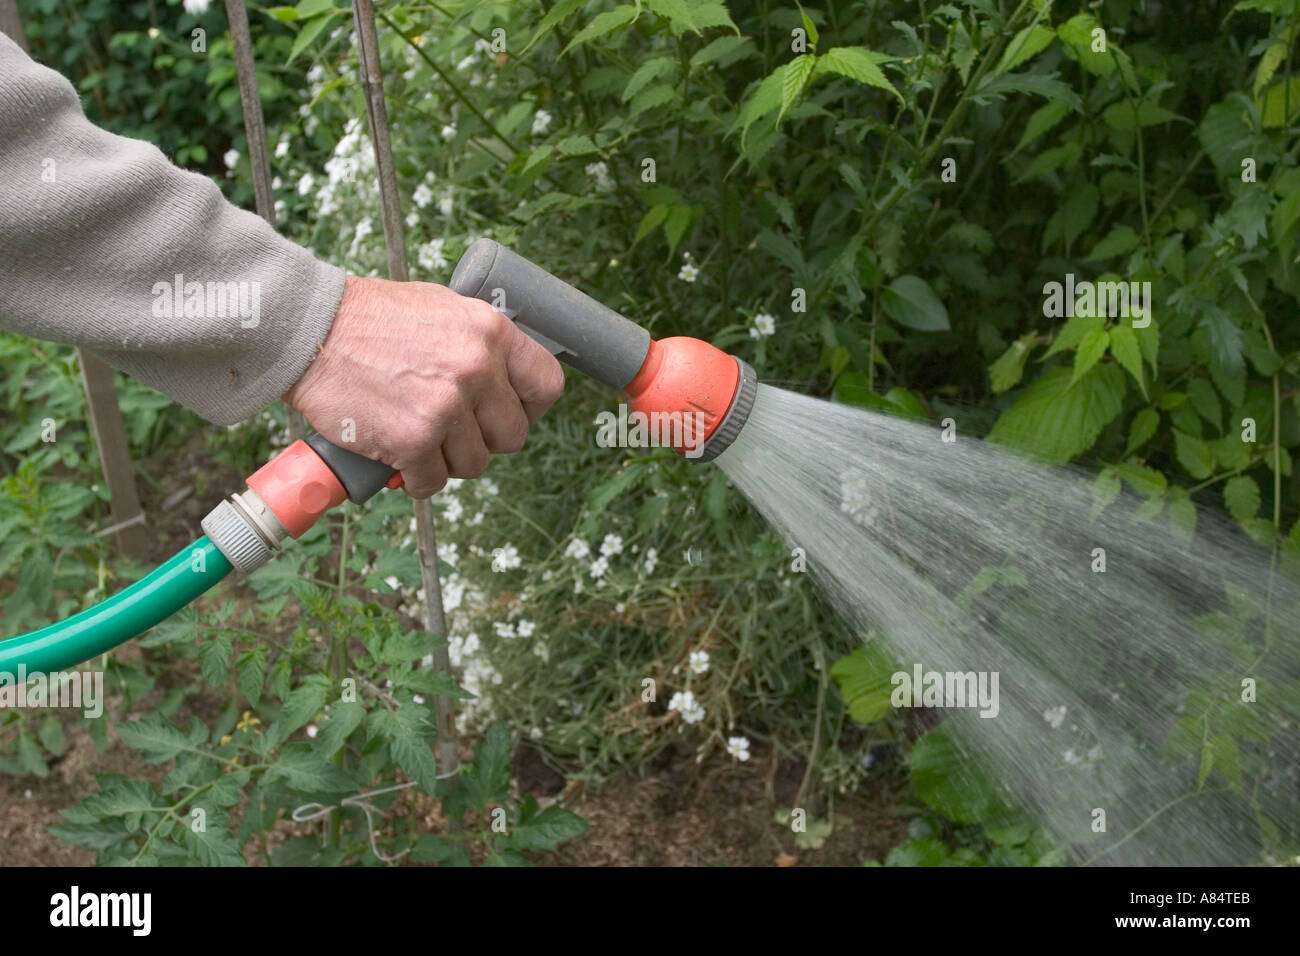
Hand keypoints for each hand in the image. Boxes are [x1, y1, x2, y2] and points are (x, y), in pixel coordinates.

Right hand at [284, 274, 564, 497]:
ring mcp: (447, 407)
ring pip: (474, 464)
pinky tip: (397, 459)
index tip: (507, 415)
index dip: (530, 409)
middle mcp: (478, 369)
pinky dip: (414, 479)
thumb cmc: (370, 320)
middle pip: (512, 436)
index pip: (547, 386)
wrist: (310, 329)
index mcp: (492, 332)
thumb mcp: (442, 310)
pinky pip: (432, 483)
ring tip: (417, 438)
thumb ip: (479, 345)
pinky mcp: (414, 440)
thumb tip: (505, 382)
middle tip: (450, 432)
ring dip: (446, 461)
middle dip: (483, 440)